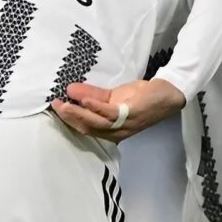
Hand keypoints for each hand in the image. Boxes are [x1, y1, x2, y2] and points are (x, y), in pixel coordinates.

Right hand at [50, 78, 185, 139]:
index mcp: (111, 129)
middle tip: (54, 106)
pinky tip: (85, 101)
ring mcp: (125, 125)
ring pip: (97, 123)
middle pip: (88, 128)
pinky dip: (96, 108)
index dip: (69, 120)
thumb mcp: (113, 96)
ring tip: (64, 105)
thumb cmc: (141, 97)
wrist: (167, 93)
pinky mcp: (131, 114)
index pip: (86, 127)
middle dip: (69, 118)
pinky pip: (110, 114)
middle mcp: (117, 131)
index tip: (55, 108)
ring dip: (78, 115)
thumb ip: (92, 95)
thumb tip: (70, 90)